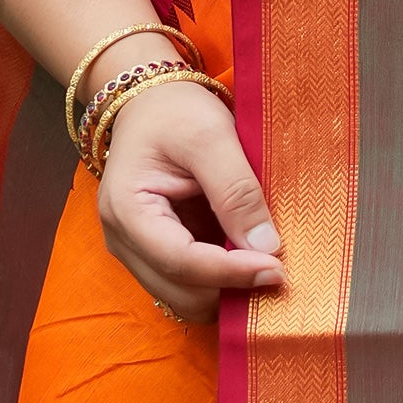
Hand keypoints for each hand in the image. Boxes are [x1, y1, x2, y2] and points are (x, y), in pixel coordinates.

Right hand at [94, 76, 285, 321]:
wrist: (151, 103)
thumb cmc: (174, 112)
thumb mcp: (210, 136)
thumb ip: (236, 191)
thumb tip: (266, 246)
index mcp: (126, 210)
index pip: (181, 261)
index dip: (232, 272)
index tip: (277, 268)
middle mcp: (123, 241)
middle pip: (182, 293)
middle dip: (230, 288)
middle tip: (278, 268)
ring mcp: (138, 252)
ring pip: (187, 299)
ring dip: (227, 290)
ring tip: (265, 263)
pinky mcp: (157, 254)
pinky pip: (191, 286)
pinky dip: (222, 282)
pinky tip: (248, 260)